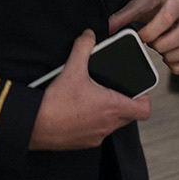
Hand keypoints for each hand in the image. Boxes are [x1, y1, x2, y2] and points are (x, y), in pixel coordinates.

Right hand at [29, 31, 152, 149]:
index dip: (144, 98)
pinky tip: (81, 109)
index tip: (137, 89)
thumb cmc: (56, 103)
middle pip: (129, 116)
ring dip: (109, 112)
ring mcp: (96, 136)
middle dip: (125, 102)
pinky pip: (97, 132)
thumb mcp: (72, 68)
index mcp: (112, 107)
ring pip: (113, 125)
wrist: (34, 125)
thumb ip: (84, 47)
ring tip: (96, 97)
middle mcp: (107, 125)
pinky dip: (94, 122)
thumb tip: (89, 35)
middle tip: (114, 88)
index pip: (144, 110)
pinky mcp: (83, 143)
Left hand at [109, 0, 178, 75]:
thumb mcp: (138, 3)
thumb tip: (107, 29)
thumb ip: (123, 16)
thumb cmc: (154, 2)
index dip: (150, 31)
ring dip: (171, 56)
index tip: (139, 36)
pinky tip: (168, 61)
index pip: (167, 18)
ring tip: (159, 51)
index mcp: (176, 1)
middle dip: (162, 45)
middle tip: (151, 45)